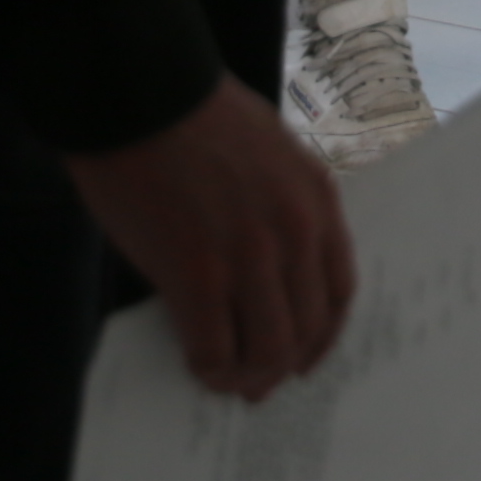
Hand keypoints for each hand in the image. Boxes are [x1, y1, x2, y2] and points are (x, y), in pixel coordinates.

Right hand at [62, 78, 352, 398]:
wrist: (142, 95)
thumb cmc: (195, 117)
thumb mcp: (270, 153)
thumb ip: (280, 208)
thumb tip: (268, 271)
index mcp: (316, 197)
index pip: (339, 287)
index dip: (323, 332)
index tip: (307, 355)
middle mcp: (295, 231)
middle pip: (307, 325)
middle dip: (285, 364)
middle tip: (261, 384)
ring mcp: (249, 255)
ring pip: (268, 346)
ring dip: (250, 375)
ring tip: (231, 384)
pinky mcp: (196, 273)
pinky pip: (213, 345)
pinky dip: (210, 368)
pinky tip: (200, 371)